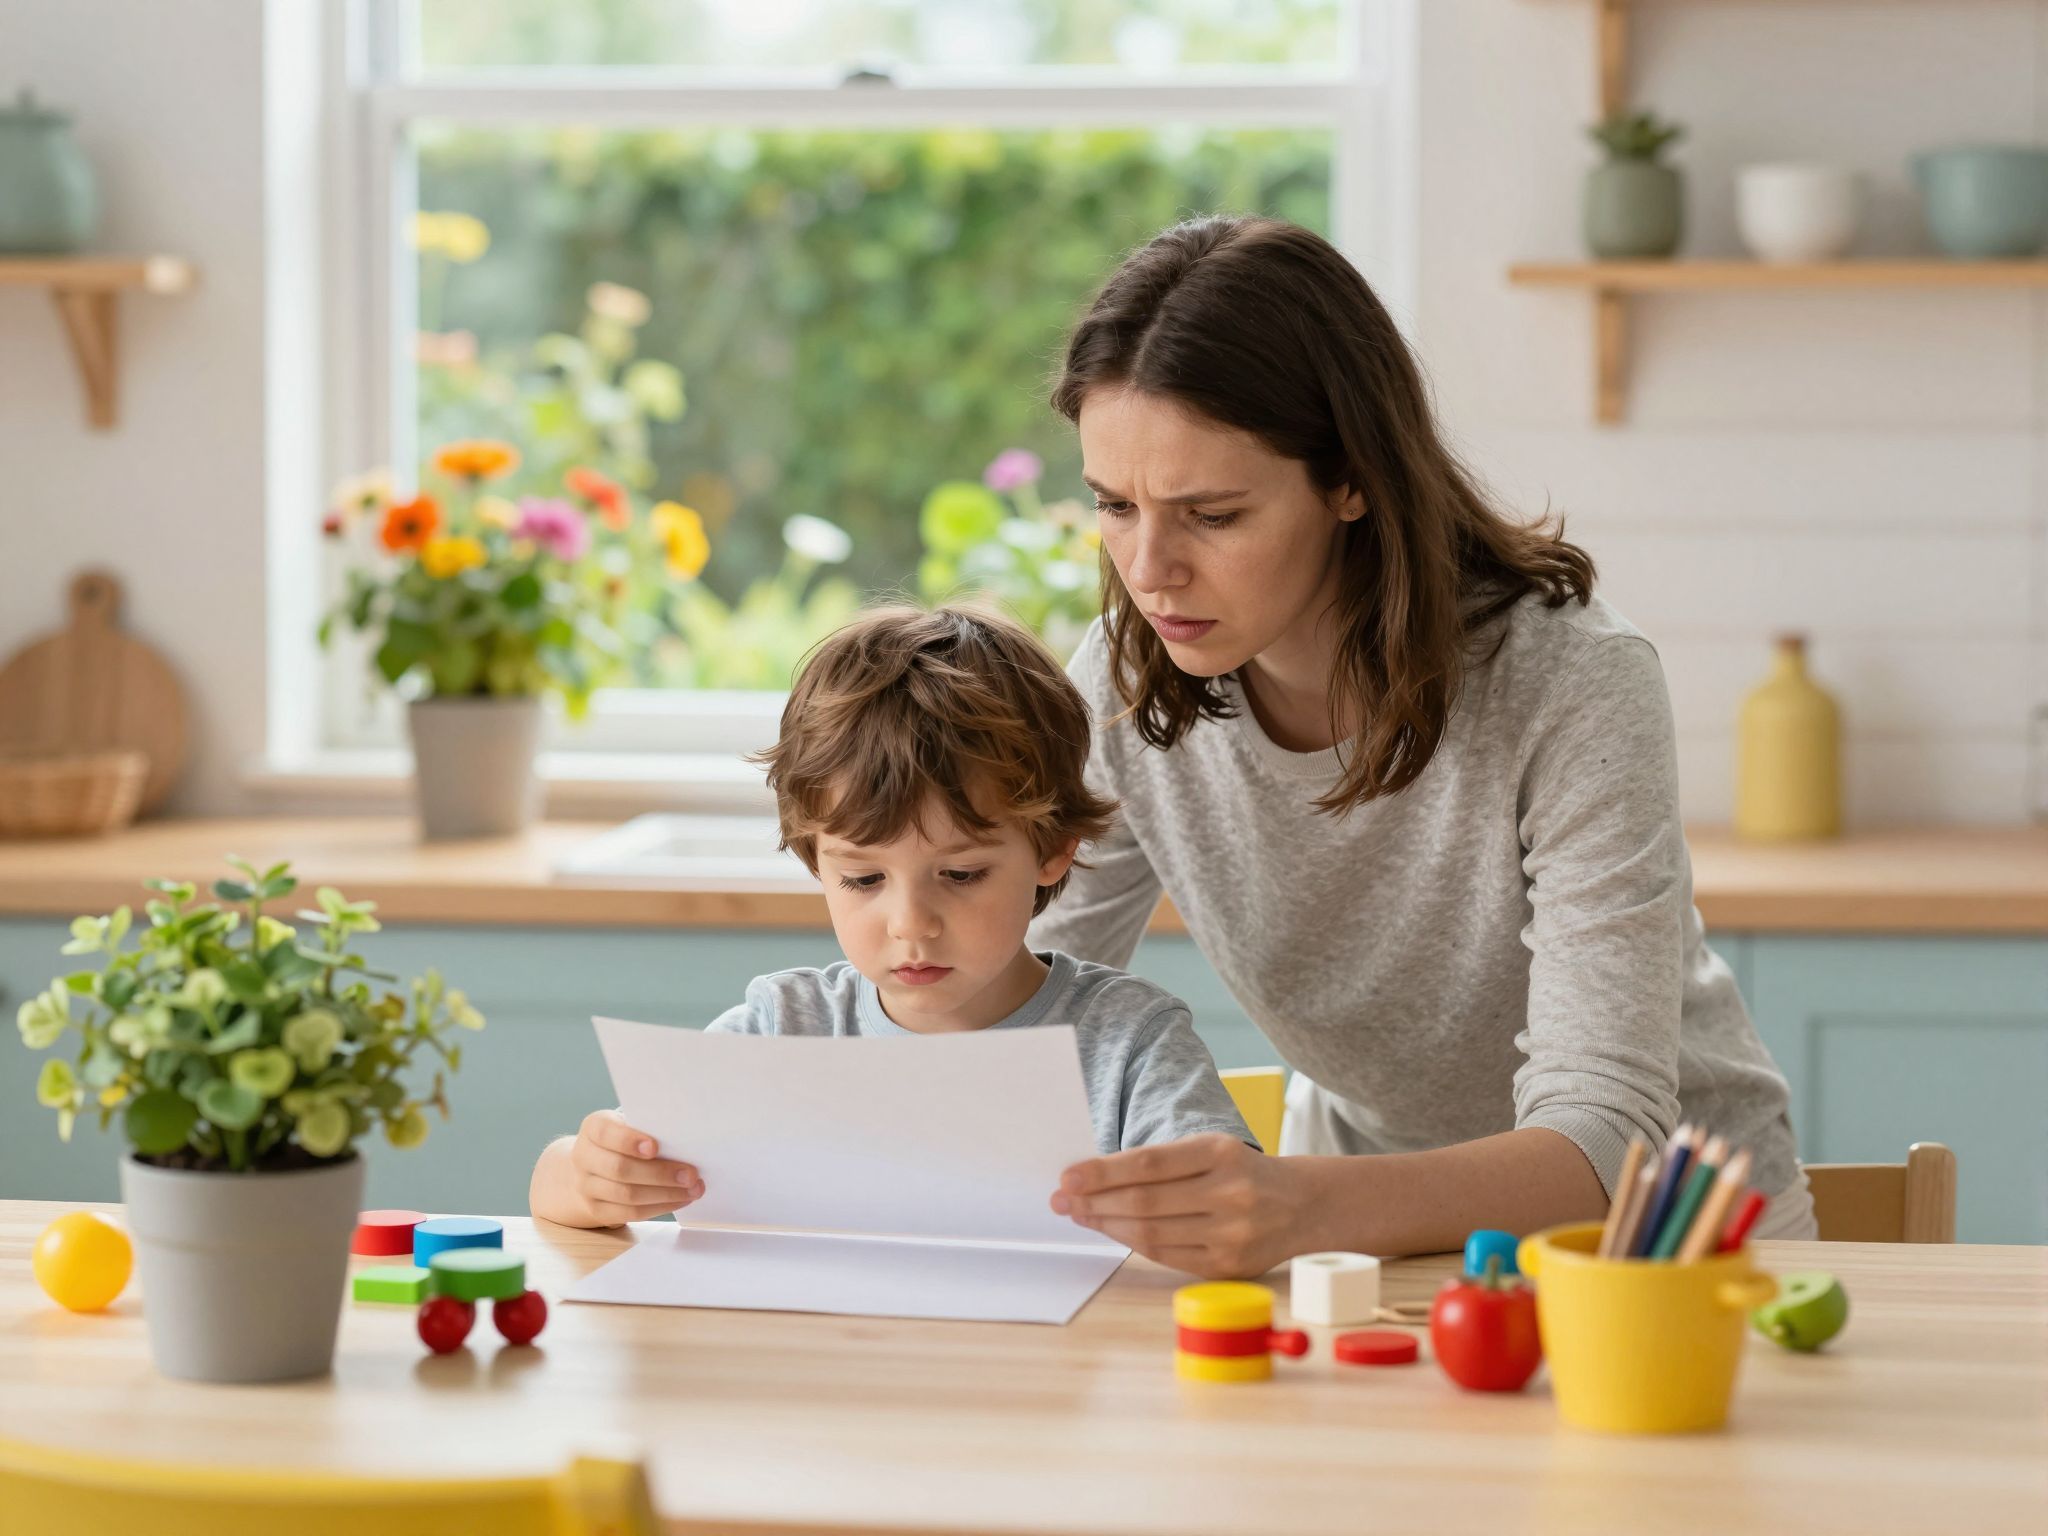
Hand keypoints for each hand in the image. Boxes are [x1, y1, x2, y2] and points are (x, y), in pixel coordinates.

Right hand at [563, 1108, 703, 1226]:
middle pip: (620, 1169)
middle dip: (660, 1173)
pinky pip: (630, 1213)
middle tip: (691, 1174)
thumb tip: (684, 1138)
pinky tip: (681, 1199)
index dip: (629, 1141)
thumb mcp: (627, 1125)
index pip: (606, 1133)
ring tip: (694, 1189)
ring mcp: (587, 1187)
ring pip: (627, 1195)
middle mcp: (584, 1157)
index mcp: (592, 1129)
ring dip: (665, 1194)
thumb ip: (648, 1128)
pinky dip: (660, 1207)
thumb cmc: (622, 1140)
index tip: (655, 1147)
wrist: (591, 1167)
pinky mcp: (597, 1210)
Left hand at [1050, 1133, 1313, 1279]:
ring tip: (1081, 1215)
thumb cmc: (1243, 1172)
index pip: (1149, 1164)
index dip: (1103, 1172)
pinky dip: (1134, 1244)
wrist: (1304, 1205)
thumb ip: (1161, 1163)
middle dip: (1095, 1201)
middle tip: (1062, 1199)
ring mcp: (1231, 1234)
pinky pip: (1167, 1256)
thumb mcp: (1211, 1151)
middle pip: (1145, 1201)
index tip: (1068, 1176)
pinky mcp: (1228, 1267)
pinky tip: (1114, 1231)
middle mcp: (1230, 1193)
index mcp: (1221, 1153)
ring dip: (1107, 1225)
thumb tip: (1093, 1178)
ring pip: (1152, 1233)